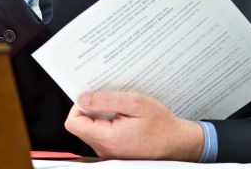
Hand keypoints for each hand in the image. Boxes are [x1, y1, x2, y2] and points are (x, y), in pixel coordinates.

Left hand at [65, 92, 202, 161]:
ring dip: (101, 117)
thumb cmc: (161, 125)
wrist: (178, 143)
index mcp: (107, 138)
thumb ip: (106, 100)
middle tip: (110, 100)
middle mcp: (104, 149)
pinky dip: (109, 124)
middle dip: (92, 109)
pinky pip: (102, 135)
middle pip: (81, 126)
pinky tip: (124, 118)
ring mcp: (109, 153)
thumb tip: (82, 99)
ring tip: (121, 110)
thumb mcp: (135, 103)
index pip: (73, 122)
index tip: (92, 97)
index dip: (79, 106)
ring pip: (91, 130)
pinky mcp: (115, 152)